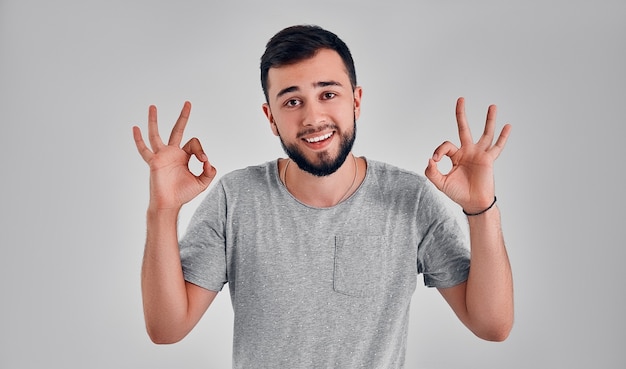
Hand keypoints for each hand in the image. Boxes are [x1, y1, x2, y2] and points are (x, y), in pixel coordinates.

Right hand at [132, 101, 215, 209]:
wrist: (169, 204)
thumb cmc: (183, 194)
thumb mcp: (201, 182)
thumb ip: (209, 172)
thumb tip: (209, 162)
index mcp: (184, 156)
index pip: (194, 143)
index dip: (201, 150)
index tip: (204, 162)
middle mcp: (172, 153)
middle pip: (177, 130)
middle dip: (183, 116)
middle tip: (188, 103)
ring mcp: (161, 156)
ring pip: (156, 134)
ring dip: (154, 120)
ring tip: (152, 106)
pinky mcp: (154, 162)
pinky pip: (144, 149)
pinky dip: (138, 140)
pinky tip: (135, 128)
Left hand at [425, 97, 510, 213]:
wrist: (473, 203)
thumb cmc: (458, 193)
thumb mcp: (440, 182)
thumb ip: (431, 171)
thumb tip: (430, 159)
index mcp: (455, 156)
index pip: (445, 146)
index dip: (438, 151)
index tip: (435, 160)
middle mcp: (468, 152)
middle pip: (464, 128)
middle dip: (461, 114)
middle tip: (460, 99)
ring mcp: (479, 154)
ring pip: (485, 133)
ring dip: (489, 120)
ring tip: (492, 106)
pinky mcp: (488, 160)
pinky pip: (497, 147)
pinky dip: (503, 137)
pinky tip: (508, 126)